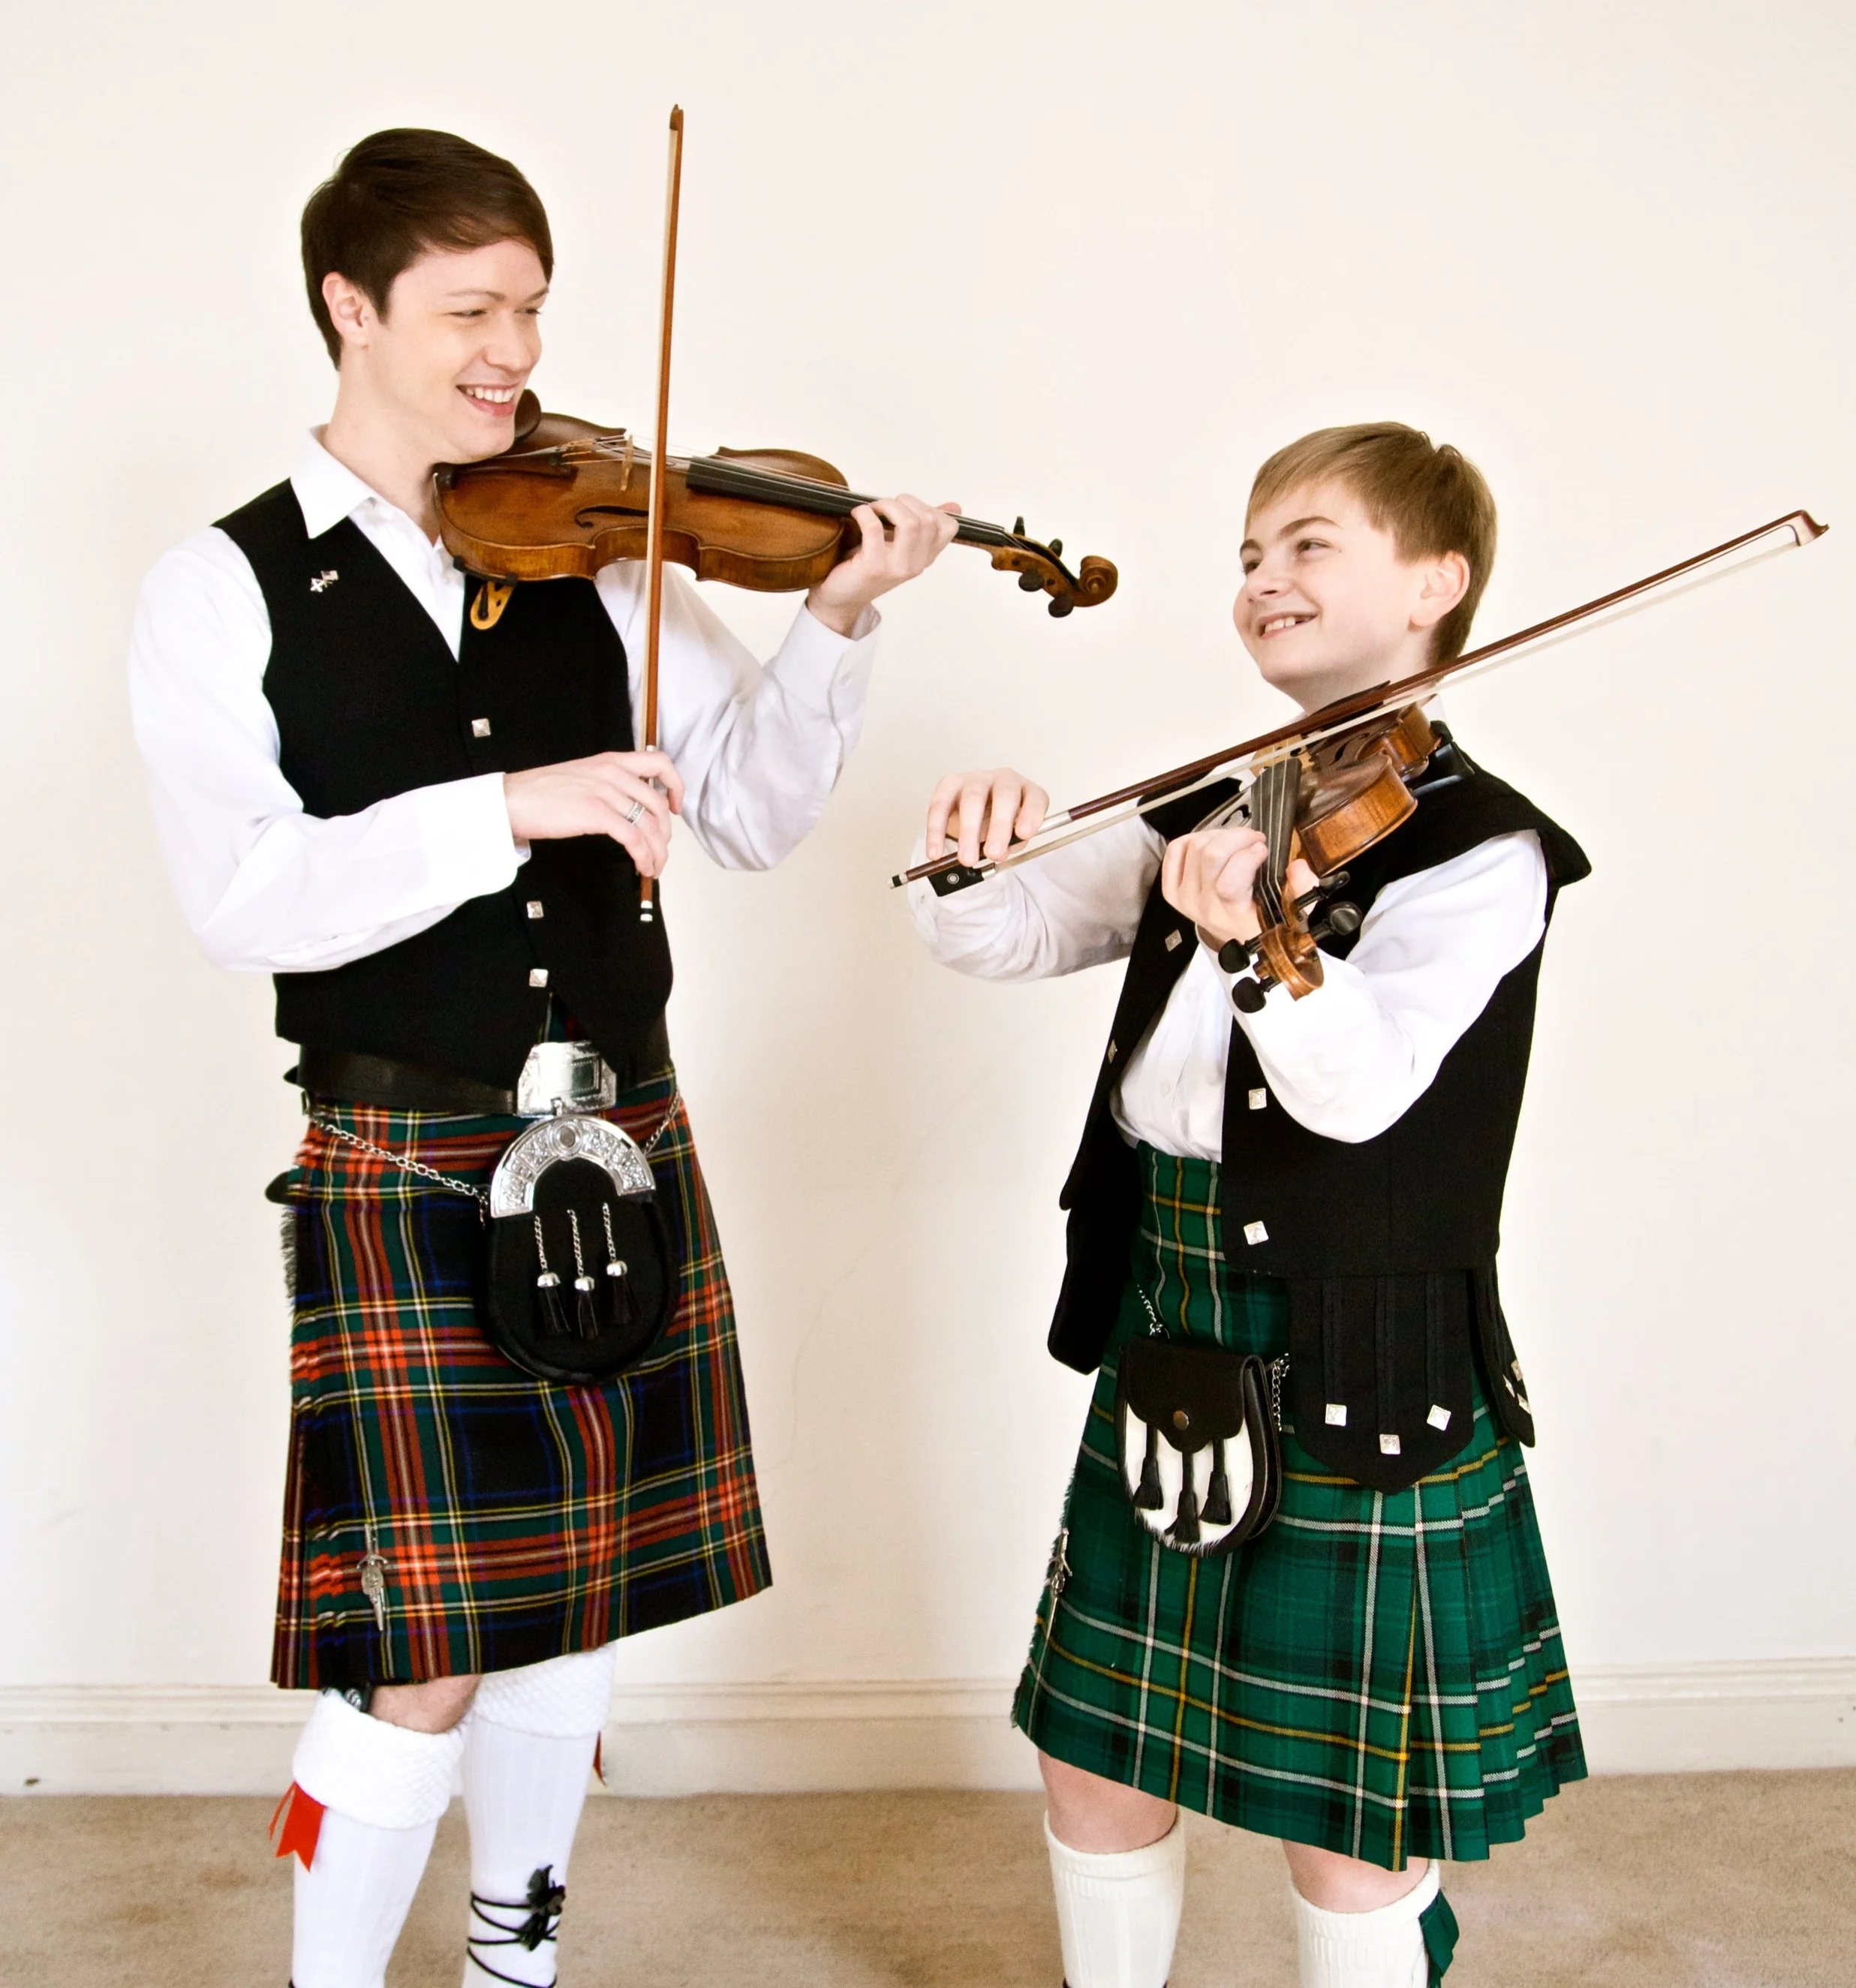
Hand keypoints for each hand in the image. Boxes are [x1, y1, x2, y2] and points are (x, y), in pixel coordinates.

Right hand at [503, 750, 684, 878]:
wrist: (512, 800)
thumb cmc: (541, 793)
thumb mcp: (582, 776)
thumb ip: (608, 783)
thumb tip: (630, 807)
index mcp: (611, 761)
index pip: (660, 762)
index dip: (676, 786)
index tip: (676, 807)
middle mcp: (613, 772)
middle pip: (658, 804)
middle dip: (665, 834)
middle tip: (660, 850)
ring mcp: (605, 792)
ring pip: (649, 825)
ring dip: (657, 851)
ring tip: (653, 867)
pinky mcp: (597, 814)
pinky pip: (634, 839)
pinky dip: (644, 856)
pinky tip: (642, 866)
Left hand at [805, 493, 961, 635]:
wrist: (841, 598)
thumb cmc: (868, 566)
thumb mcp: (900, 545)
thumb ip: (923, 526)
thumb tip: (954, 507)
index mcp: (925, 557)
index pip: (949, 527)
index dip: (929, 508)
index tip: (908, 508)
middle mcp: (916, 564)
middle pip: (928, 520)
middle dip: (904, 502)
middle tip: (884, 507)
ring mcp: (897, 567)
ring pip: (910, 523)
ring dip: (888, 505)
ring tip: (873, 509)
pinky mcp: (874, 566)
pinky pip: (874, 527)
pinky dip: (864, 513)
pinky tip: (858, 514)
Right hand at [925, 767, 1048, 868]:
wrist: (976, 815)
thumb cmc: (998, 827)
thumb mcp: (1011, 838)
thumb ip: (1009, 844)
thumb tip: (998, 852)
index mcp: (1026, 792)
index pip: (1035, 798)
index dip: (1031, 815)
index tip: (1025, 834)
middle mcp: (1004, 780)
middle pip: (1004, 797)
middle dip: (999, 827)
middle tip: (993, 853)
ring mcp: (976, 779)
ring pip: (972, 800)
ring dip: (968, 832)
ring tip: (967, 858)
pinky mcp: (951, 783)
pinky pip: (941, 805)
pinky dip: (937, 831)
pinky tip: (935, 851)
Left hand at [1159, 831, 1318, 949]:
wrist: (1237, 937)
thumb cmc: (1263, 921)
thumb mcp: (1293, 912)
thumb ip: (1303, 891)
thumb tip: (1298, 867)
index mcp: (1233, 915)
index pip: (1229, 881)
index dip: (1247, 855)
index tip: (1263, 849)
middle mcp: (1204, 907)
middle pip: (1211, 855)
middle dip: (1237, 836)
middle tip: (1254, 839)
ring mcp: (1184, 899)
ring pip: (1195, 846)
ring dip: (1220, 835)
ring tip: (1237, 842)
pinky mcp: (1172, 890)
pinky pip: (1175, 850)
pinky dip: (1193, 838)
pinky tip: (1212, 843)